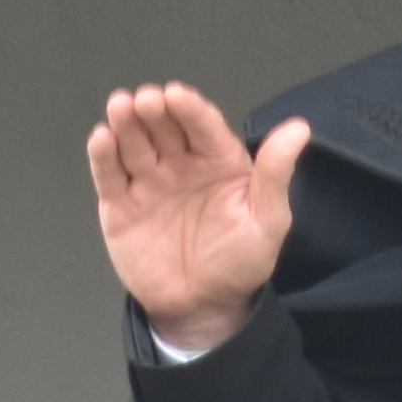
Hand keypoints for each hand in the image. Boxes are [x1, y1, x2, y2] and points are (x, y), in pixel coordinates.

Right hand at [90, 84, 310, 359]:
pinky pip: (110, 174)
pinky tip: (102, 138)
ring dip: (126, 123)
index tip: (178, 95)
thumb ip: (276, 174)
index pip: (203, 126)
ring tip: (121, 106)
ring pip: (134, 143)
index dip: (190, 109)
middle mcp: (181, 164)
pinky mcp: (121, 203)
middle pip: (164, 127)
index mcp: (218, 161)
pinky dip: (103, 155)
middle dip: (154, 110)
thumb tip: (299, 129)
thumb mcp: (268, 221)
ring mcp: (149, 181)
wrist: (203, 306)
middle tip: (147, 100)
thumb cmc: (240, 263)